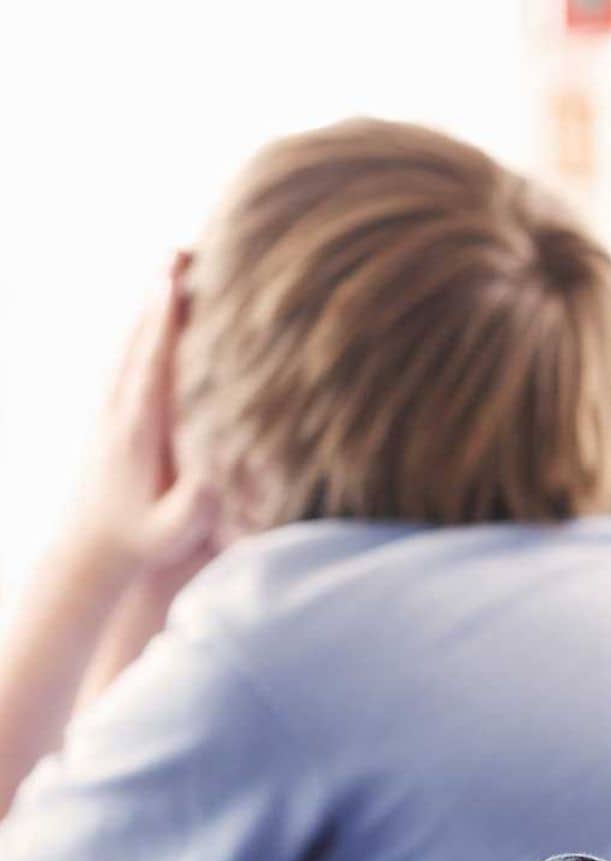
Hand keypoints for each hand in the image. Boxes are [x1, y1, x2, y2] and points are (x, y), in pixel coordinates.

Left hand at [69, 253, 222, 580]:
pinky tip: (149, 315)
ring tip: (166, 268)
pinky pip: (123, 362)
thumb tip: (217, 471)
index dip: (165, 322)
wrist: (88, 553)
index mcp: (138, 433)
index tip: (175, 282)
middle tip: (175, 252)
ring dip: (147, 306)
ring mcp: (108, 414)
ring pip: (127, 346)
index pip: (153, 365)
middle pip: (138, 341)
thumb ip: (194, 505)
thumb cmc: (141, 544)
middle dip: (156, 296)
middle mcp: (118, 414)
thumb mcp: (173, 532)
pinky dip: (138, 331)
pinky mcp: (107, 420)